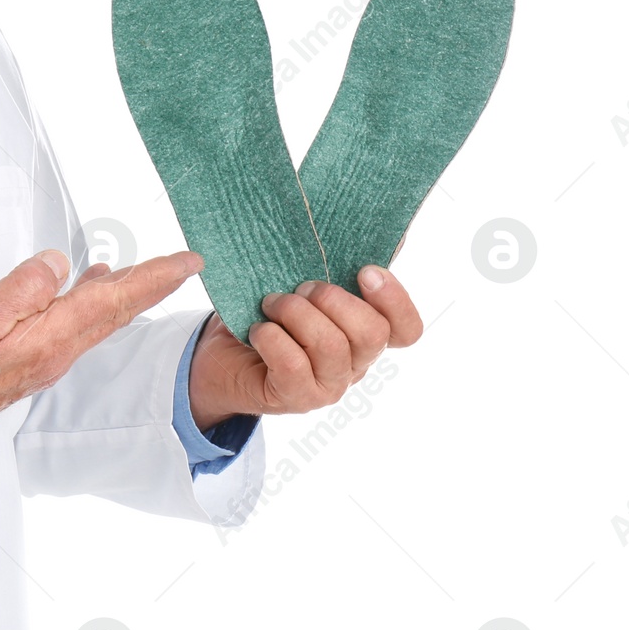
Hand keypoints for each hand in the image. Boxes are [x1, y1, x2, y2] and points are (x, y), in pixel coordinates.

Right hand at [0, 248, 201, 430]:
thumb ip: (24, 287)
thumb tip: (59, 263)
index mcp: (52, 338)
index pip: (116, 300)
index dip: (156, 278)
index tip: (189, 262)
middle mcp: (57, 353)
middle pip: (115, 311)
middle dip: (151, 285)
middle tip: (181, 264)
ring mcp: (45, 360)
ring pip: (96, 319)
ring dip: (123, 293)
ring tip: (141, 272)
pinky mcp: (30, 363)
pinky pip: (75, 327)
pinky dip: (92, 304)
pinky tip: (85, 292)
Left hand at [186, 265, 422, 431]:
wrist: (222, 354)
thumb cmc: (269, 312)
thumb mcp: (303, 281)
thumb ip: (342, 260)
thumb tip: (394, 231)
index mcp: (365, 335)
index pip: (406, 330)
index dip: (395, 300)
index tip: (364, 271)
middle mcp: (355, 364)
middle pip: (372, 334)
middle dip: (332, 299)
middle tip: (300, 287)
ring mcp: (328, 386)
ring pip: (331, 346)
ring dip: (296, 313)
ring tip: (271, 303)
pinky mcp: (295, 398)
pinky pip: (293, 364)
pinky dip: (272, 338)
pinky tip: (258, 330)